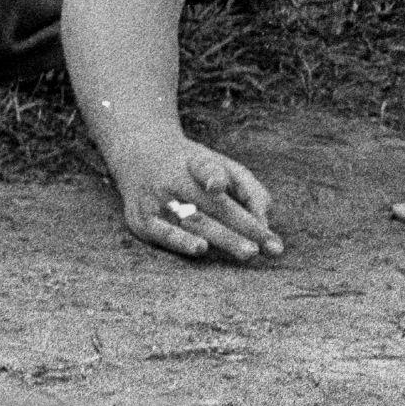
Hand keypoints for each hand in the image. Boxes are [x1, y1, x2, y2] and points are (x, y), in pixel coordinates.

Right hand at [111, 132, 282, 263]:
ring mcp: (156, 200)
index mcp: (193, 162)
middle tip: (266, 246)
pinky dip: (182, 242)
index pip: (206, 168)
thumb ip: (248, 188)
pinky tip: (200, 249)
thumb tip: (265, 219)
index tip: (218, 186)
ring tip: (248, 251)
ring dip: (223, 238)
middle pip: (209, 204)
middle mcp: (172, 178)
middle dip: (240, 226)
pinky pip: (164, 234)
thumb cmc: (190, 167)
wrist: (138, 154)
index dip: (212, 175)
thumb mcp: (219, 164)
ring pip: (193, 221)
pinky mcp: (142, 221)